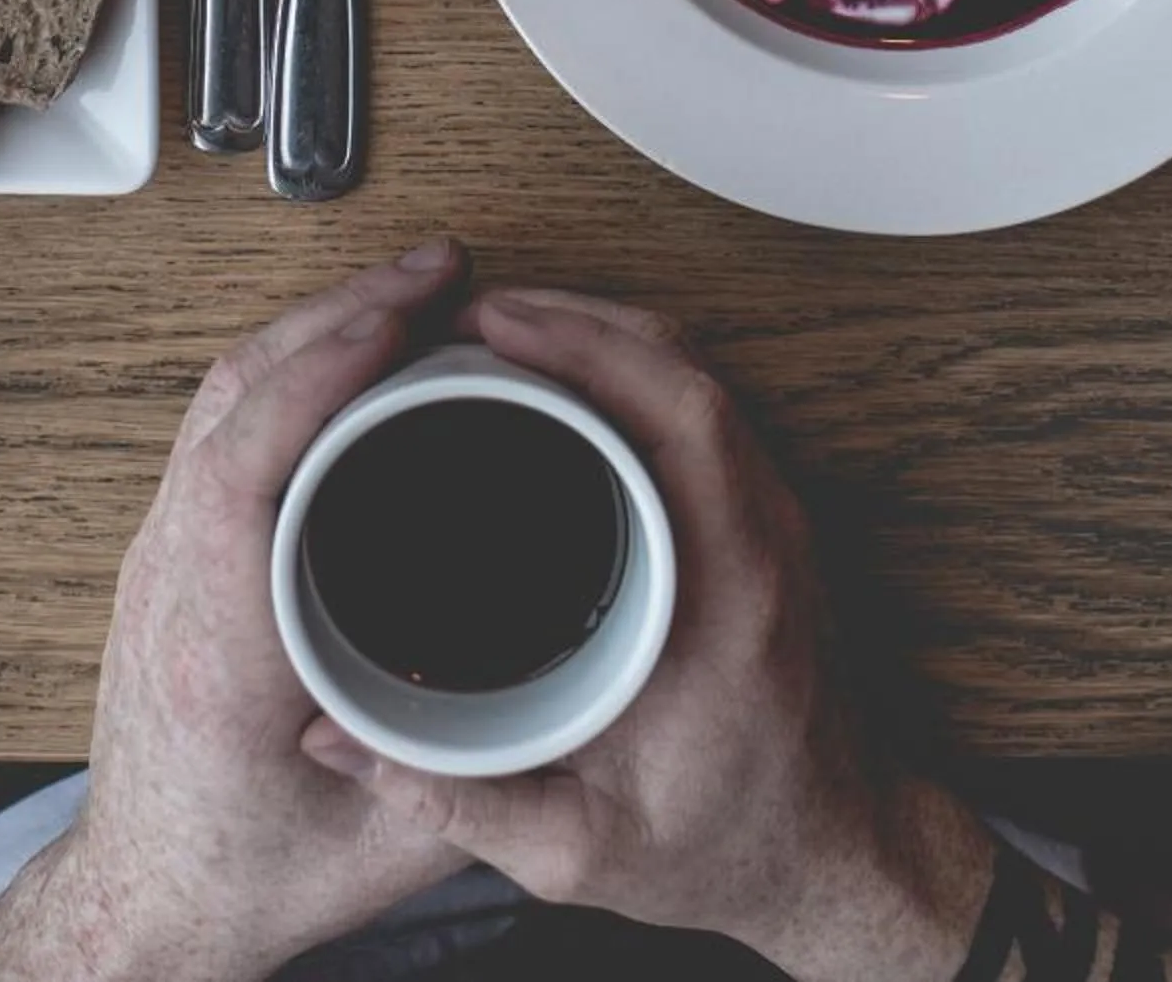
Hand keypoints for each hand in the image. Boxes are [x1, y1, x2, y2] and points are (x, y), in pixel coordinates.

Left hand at [0, 241, 474, 981]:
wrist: (148, 901)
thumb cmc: (246, 876)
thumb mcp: (387, 851)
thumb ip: (472, 775)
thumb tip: (567, 692)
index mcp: (217, 648)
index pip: (243, 471)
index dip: (316, 376)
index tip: (393, 319)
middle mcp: (173, 582)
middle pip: (233, 401)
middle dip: (335, 314)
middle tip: (438, 273)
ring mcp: (162, 558)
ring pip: (223, 400)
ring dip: (314, 328)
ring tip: (411, 292)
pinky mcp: (175, 552)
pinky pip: (223, 425)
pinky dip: (290, 368)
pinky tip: (353, 352)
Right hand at [299, 290, 994, 981]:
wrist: (831, 856)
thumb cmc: (728, 844)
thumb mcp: (580, 852)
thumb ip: (459, 803)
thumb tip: (341, 739)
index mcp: (729, 596)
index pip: (683, 419)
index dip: (590, 348)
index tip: (500, 324)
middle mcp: (763, 539)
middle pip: (684, 369)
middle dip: (574, 318)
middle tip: (468, 315)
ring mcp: (769, 522)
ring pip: (696, 377)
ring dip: (602, 335)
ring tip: (500, 331)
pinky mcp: (759, 524)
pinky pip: (700, 409)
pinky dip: (629, 369)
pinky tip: (562, 377)